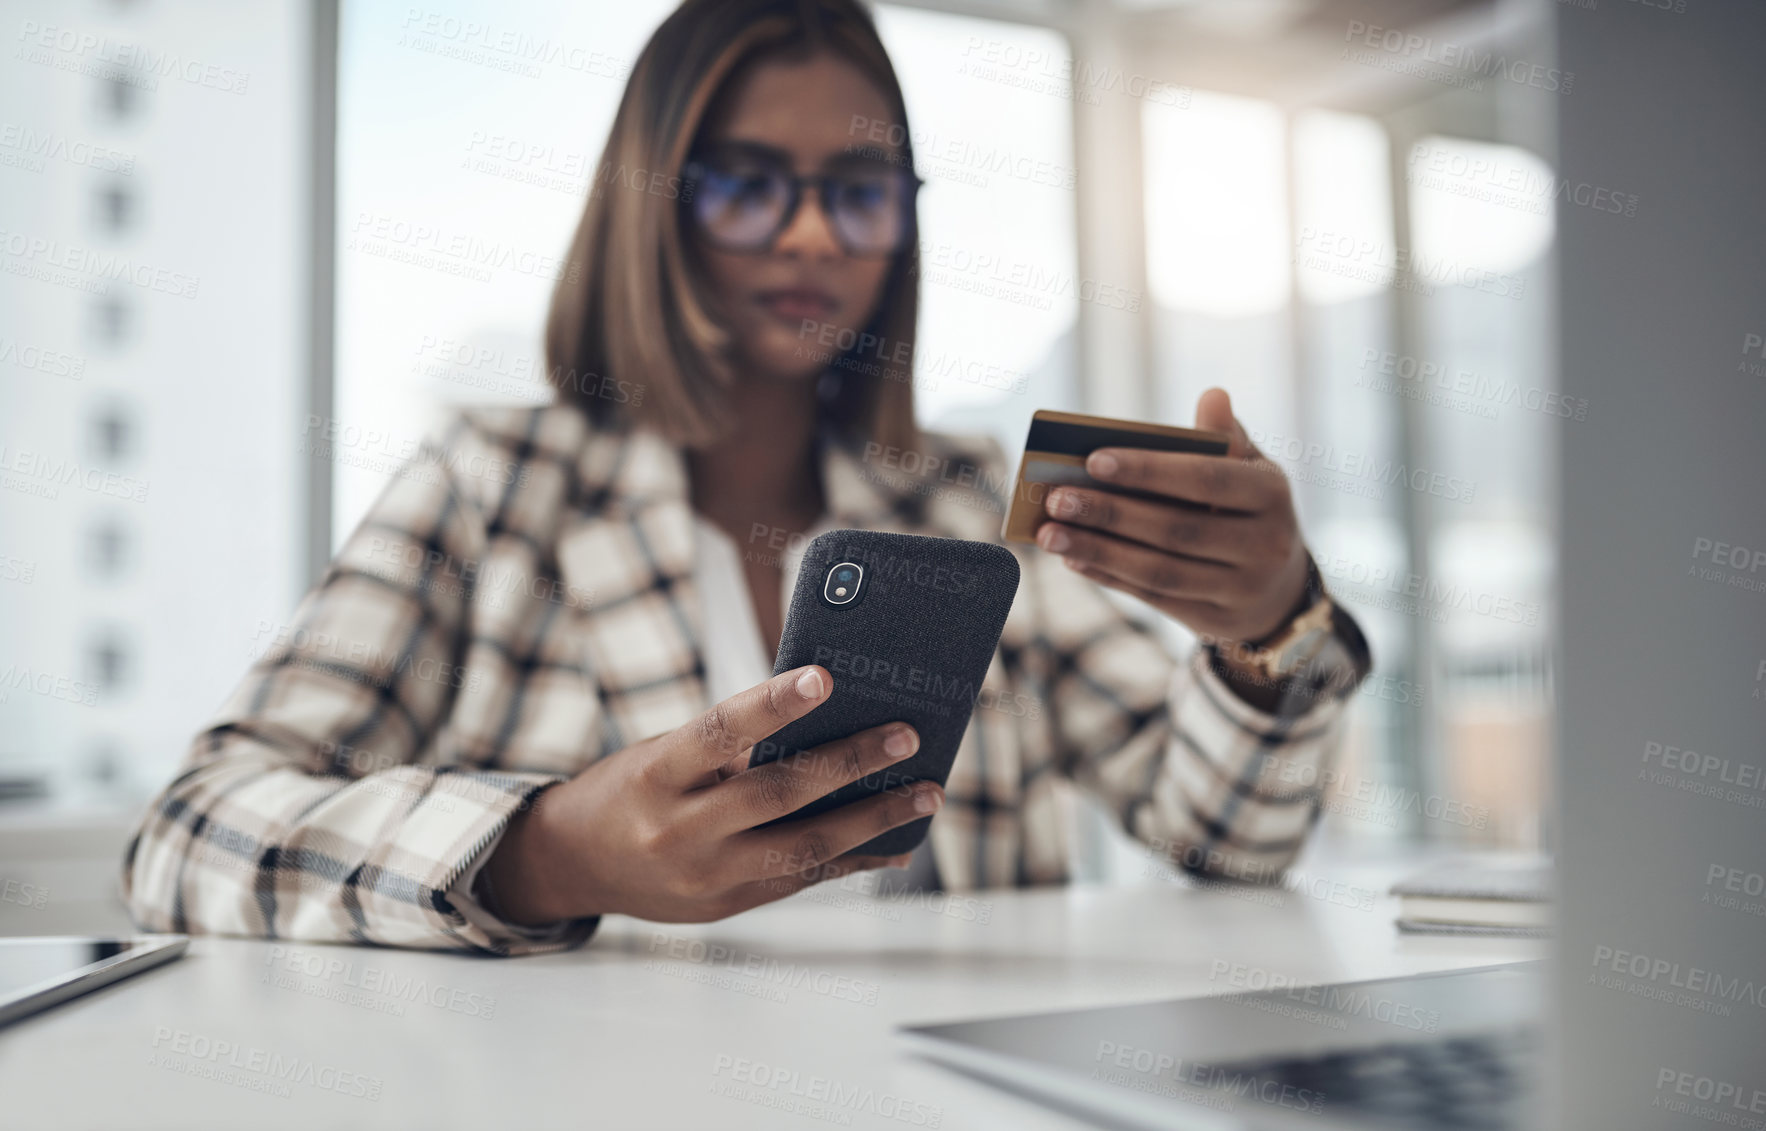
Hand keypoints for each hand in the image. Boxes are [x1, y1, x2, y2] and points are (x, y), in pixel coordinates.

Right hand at [480, 665, 943, 924]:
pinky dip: (854, 858)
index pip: (718, 732)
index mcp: (656, 776)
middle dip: (850, 763)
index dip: (772, 704)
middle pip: (777, 794)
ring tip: (926, 792)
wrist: (574, 864)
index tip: (825, 676)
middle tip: (908, 734)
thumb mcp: (662, 755)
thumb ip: (730, 747)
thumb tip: (827, 725)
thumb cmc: (632, 787)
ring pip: (804, 847)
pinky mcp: (729, 906)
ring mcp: (706, 878)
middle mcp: (679, 831)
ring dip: (874, 820)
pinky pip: (804, 880)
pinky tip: (896, 842)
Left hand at [1035, 387, 1310, 652]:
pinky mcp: (1215, 621)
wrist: (1282, 586)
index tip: (1093, 460)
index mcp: (1271, 494)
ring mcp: (1241, 589)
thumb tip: (1213, 395)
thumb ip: (1224, 438)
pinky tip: (1073, 557)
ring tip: (1050, 533)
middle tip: (1057, 499)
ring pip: (1159, 571)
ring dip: (1098, 551)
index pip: (1206, 479)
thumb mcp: (1249, 470)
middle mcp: (1264, 545)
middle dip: (1110, 514)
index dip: (1150, 470)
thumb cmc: (1249, 508)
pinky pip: (1153, 597)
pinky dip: (1109, 576)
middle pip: (1175, 530)